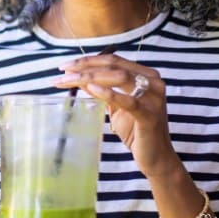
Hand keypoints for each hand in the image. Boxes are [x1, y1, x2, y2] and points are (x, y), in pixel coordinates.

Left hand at [54, 52, 180, 178]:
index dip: (88, 60)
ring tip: (69, 80)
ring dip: (90, 77)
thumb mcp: (115, 106)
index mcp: (146, 75)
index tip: (66, 66)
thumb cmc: (135, 130)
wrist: (155, 157)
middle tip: (63, 72)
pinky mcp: (150, 115)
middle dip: (85, 67)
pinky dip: (108, 93)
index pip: (113, 60)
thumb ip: (101, 89)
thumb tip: (78, 77)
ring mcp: (154, 98)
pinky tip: (91, 89)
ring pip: (119, 77)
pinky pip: (128, 101)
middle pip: (114, 65)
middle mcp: (153, 82)